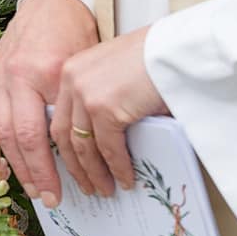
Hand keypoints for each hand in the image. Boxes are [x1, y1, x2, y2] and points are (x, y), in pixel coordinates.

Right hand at [0, 0, 98, 207]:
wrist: (55, 1)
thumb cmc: (78, 34)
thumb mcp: (84, 69)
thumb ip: (76, 106)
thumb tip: (84, 151)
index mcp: (43, 73)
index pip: (41, 134)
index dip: (50, 168)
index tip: (64, 192)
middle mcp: (14, 76)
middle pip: (17, 137)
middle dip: (32, 173)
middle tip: (48, 199)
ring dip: (11, 164)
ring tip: (26, 188)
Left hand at [51, 26, 169, 199]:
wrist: (176, 47)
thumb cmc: (155, 56)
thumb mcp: (116, 74)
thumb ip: (103, 99)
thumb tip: (105, 137)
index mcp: (71, 71)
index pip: (60, 117)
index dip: (63, 146)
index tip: (68, 166)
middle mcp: (72, 81)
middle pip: (63, 135)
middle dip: (73, 167)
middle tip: (84, 186)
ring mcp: (86, 95)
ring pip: (83, 147)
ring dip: (94, 173)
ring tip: (105, 189)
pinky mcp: (106, 108)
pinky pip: (109, 149)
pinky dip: (118, 168)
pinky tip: (125, 179)